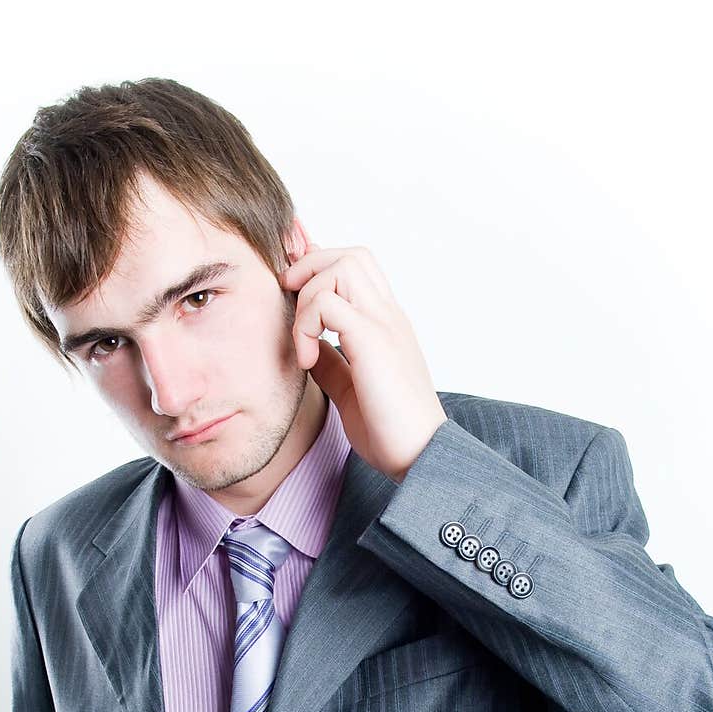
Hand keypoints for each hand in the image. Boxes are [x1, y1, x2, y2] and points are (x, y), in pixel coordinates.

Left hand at [280, 243, 446, 480]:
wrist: (421, 456)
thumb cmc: (391, 431)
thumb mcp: (350, 390)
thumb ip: (331, 363)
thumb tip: (306, 347)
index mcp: (386, 325)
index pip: (355, 270)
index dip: (319, 266)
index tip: (291, 287)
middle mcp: (388, 316)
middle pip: (350, 256)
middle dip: (310, 269)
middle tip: (290, 304)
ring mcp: (384, 324)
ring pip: (341, 266)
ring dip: (309, 295)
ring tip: (302, 339)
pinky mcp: (374, 341)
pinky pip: (328, 303)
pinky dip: (306, 324)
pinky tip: (305, 359)